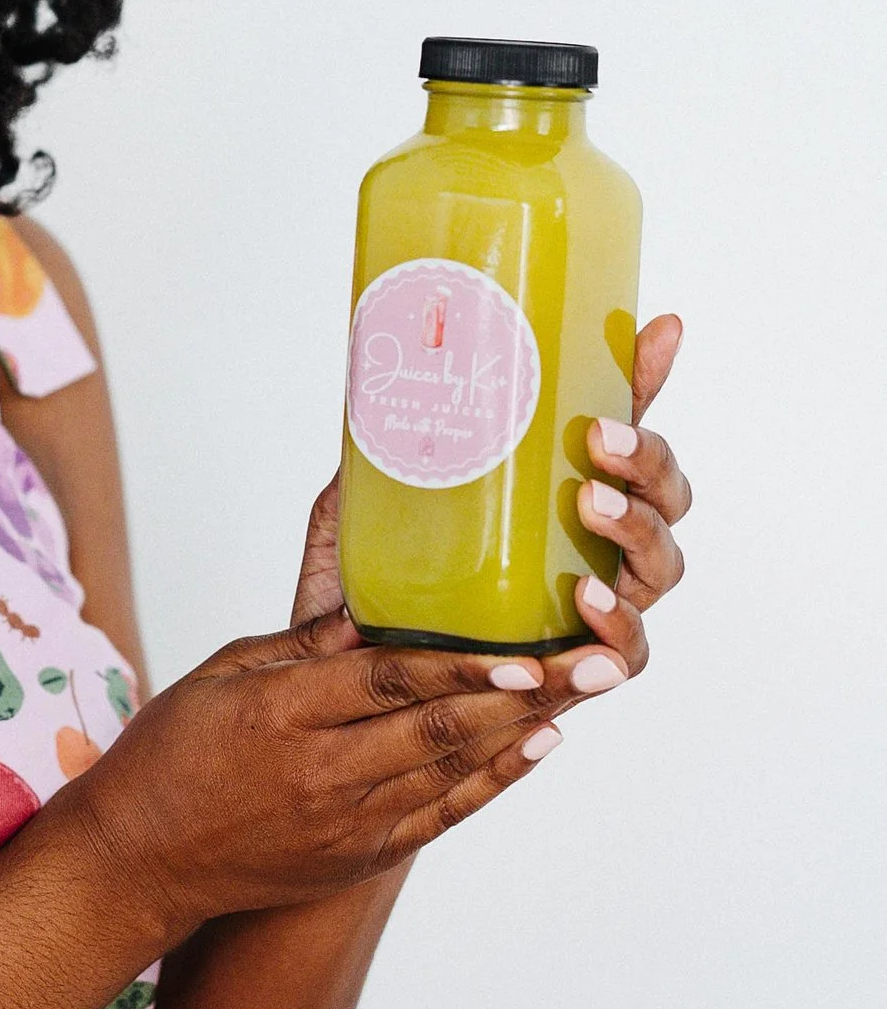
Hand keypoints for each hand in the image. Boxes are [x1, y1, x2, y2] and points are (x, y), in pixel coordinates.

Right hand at [65, 605, 613, 958]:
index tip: (526, 646)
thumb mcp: (222, 674)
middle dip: (525, 693)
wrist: (141, 860)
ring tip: (581, 692)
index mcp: (281, 714)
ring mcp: (345, 823)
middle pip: (440, 727)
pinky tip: (536, 746)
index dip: (464, 664)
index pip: (389, 681)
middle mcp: (322, 772)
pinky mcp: (357, 857)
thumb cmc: (172, 752)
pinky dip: (493, 781)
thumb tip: (374, 603)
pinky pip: (442, 816)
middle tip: (594, 662)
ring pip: (452, 770)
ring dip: (523, 730)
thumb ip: (304, 643)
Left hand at [288, 311, 690, 682]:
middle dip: (647, 460)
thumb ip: (388, 447)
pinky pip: (625, 654)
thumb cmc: (367, 582)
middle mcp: (594, 545)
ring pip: (660, 566)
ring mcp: (597, 604)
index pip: (618, 428)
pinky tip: (586, 601)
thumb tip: (388, 365)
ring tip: (590, 504)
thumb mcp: (372, 499)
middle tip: (597, 437)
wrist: (342, 678)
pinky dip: (617, 628)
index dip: (648, 376)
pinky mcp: (580, 668)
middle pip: (664, 496)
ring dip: (637, 530)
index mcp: (560, 492)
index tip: (660, 330)